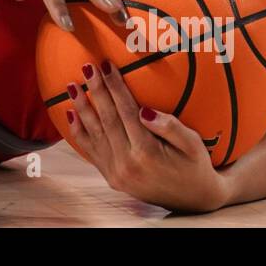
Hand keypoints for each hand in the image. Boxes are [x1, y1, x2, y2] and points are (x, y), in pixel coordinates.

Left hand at [66, 59, 227, 212]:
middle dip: (95, 90)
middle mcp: (127, 164)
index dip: (115, 87)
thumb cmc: (195, 166)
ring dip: (82, 108)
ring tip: (71, 86)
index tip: (107, 65)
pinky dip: (79, 132)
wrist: (193, 200)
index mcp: (147, 153)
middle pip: (107, 119)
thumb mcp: (193, 145)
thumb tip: (144, 111)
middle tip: (87, 66)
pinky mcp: (111, 178)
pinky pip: (91, 152)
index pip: (126, 111)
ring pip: (94, 133)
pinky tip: (70, 114)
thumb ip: (171, 127)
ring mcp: (116, 173)